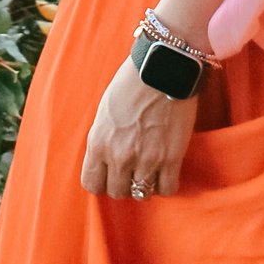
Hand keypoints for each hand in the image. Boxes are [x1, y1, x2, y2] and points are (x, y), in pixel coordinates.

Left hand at [80, 57, 198, 201]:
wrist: (162, 68)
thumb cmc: (131, 83)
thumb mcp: (105, 111)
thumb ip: (104, 139)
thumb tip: (107, 161)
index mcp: (98, 142)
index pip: (92, 184)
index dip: (101, 182)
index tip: (110, 176)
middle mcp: (119, 156)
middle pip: (118, 192)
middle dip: (124, 183)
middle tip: (132, 171)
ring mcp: (146, 159)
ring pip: (142, 194)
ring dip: (145, 184)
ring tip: (150, 170)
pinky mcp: (171, 158)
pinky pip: (168, 189)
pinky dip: (167, 184)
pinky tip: (166, 171)